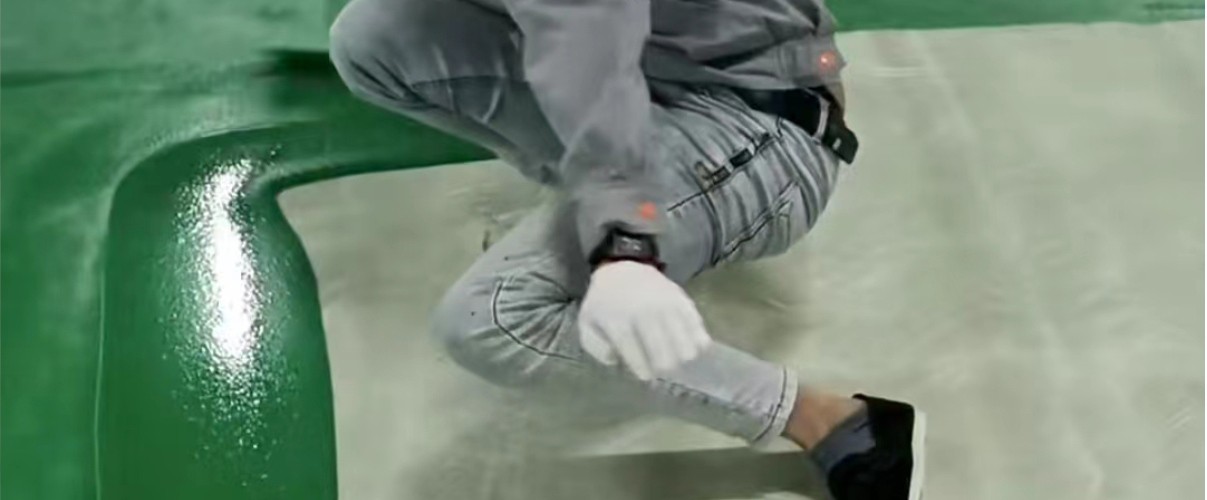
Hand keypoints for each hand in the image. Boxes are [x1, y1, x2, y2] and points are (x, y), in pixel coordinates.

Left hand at [577, 260, 711, 379]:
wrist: (622, 267)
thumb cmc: (604, 302)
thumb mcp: (587, 323)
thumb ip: (597, 348)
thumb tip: (617, 360)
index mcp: (618, 321)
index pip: (636, 356)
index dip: (643, 371)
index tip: (646, 376)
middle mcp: (644, 313)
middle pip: (664, 356)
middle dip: (664, 369)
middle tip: (661, 369)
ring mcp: (666, 306)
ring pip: (684, 346)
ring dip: (682, 359)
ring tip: (676, 359)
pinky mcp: (682, 300)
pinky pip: (697, 328)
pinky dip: (698, 342)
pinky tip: (693, 347)